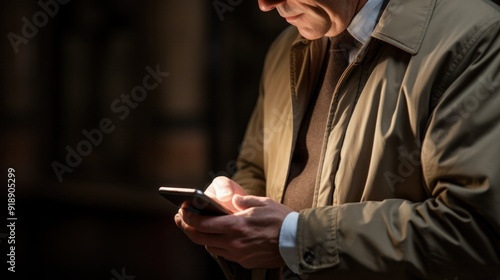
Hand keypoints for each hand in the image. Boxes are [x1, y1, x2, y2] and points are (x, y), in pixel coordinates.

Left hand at [174, 179, 293, 268]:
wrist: (297, 241)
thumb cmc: (281, 220)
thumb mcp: (262, 203)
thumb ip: (243, 201)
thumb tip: (232, 201)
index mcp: (236, 225)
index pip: (202, 224)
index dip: (189, 217)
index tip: (182, 211)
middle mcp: (233, 242)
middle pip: (200, 238)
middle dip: (187, 229)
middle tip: (181, 220)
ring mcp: (238, 254)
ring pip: (211, 248)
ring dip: (203, 238)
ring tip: (201, 228)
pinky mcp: (245, 262)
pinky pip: (225, 254)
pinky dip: (218, 245)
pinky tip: (220, 237)